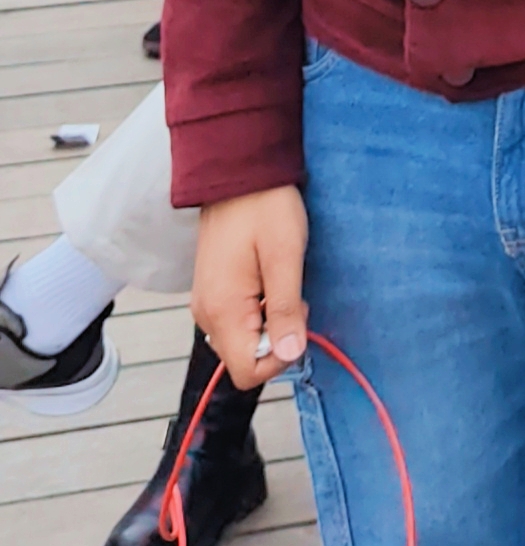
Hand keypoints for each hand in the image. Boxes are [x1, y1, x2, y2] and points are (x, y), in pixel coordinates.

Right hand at [193, 186, 309, 387]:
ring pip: (242, 342)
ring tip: (282, 284)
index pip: (247, 372)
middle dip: (277, 340)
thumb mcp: (284, 257)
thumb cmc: (265, 208)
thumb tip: (290, 354)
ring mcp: (207, 304)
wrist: (236, 174)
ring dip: (269, 325)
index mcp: (222, 310)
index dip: (280, 359)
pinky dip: (259, 313)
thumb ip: (285, 309)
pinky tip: (269, 281)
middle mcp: (207, 314)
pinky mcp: (213, 293)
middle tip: (293, 297)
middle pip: (244, 360)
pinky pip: (237, 323)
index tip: (297, 318)